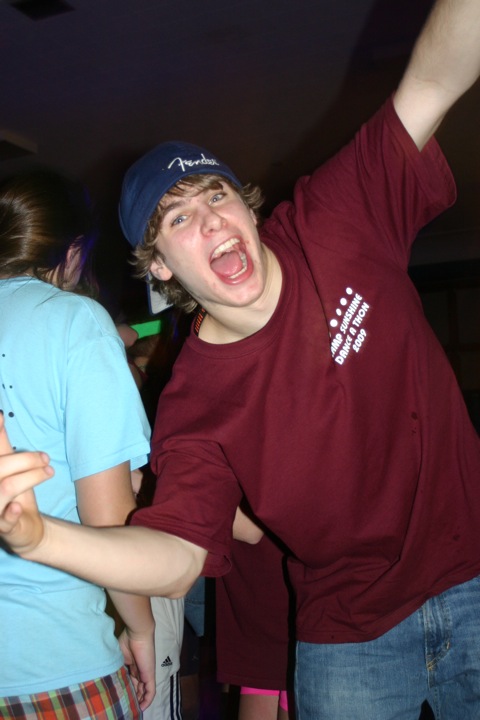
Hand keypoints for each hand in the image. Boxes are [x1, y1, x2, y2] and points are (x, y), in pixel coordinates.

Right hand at [0, 413, 52, 554]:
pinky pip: (4, 520)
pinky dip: (10, 512)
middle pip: (1, 467)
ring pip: (6, 488)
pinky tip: (17, 507)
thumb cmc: (15, 493)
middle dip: (26, 459)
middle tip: (46, 458)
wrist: (26, 529)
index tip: (1, 415)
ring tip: (48, 472)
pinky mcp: (1, 528)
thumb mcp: (10, 466)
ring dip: (30, 477)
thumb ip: (1, 443)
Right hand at [118, 626, 155, 709]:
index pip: (130, 681)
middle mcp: (139, 670)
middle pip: (137, 687)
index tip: (120, 697)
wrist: (137, 633)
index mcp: (132, 665)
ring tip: (132, 710)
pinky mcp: (150, 675)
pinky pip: (151, 691)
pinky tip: (142, 708)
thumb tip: (108, 677)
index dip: (126, 689)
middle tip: (126, 707)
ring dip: (139, 701)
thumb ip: (116, 667)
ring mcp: (146, 673)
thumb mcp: (118, 657)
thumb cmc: (126, 641)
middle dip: (132, 697)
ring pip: (144, 691)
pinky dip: (147, 700)